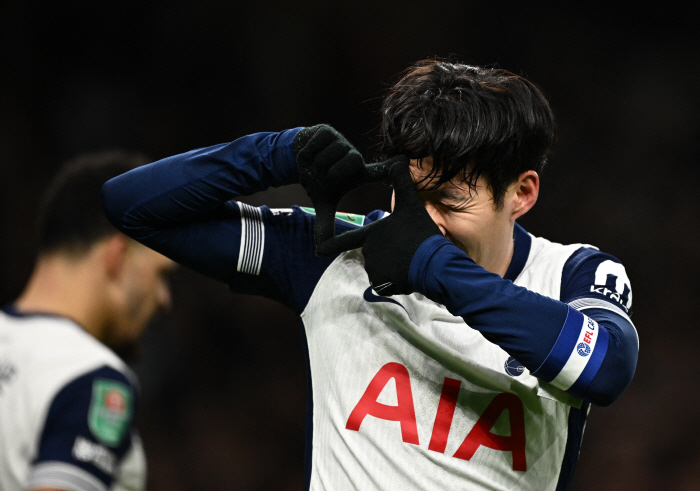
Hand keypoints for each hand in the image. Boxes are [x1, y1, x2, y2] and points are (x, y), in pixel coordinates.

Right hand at [294, 124, 400, 249]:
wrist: (298, 159)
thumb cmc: (318, 179)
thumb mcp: (323, 202)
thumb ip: (325, 223)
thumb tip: (320, 251)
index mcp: (357, 172)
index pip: (377, 171)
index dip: (389, 168)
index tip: (402, 163)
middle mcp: (353, 155)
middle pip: (347, 162)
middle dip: (330, 171)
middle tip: (323, 176)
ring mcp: (341, 141)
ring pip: (330, 153)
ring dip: (316, 163)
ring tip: (314, 166)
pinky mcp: (327, 131)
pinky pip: (317, 143)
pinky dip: (307, 153)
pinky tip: (307, 156)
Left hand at [316, 156, 442, 295]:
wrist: (433, 264)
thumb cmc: (421, 233)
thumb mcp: (412, 205)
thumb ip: (402, 183)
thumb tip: (399, 159)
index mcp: (371, 233)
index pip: (347, 239)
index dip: (331, 245)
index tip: (318, 250)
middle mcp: (368, 251)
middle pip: (375, 253)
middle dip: (389, 254)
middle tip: (407, 250)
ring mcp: (374, 269)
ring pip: (380, 268)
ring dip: (392, 267)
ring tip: (409, 261)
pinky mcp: (382, 284)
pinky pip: (385, 283)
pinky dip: (395, 281)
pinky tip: (408, 274)